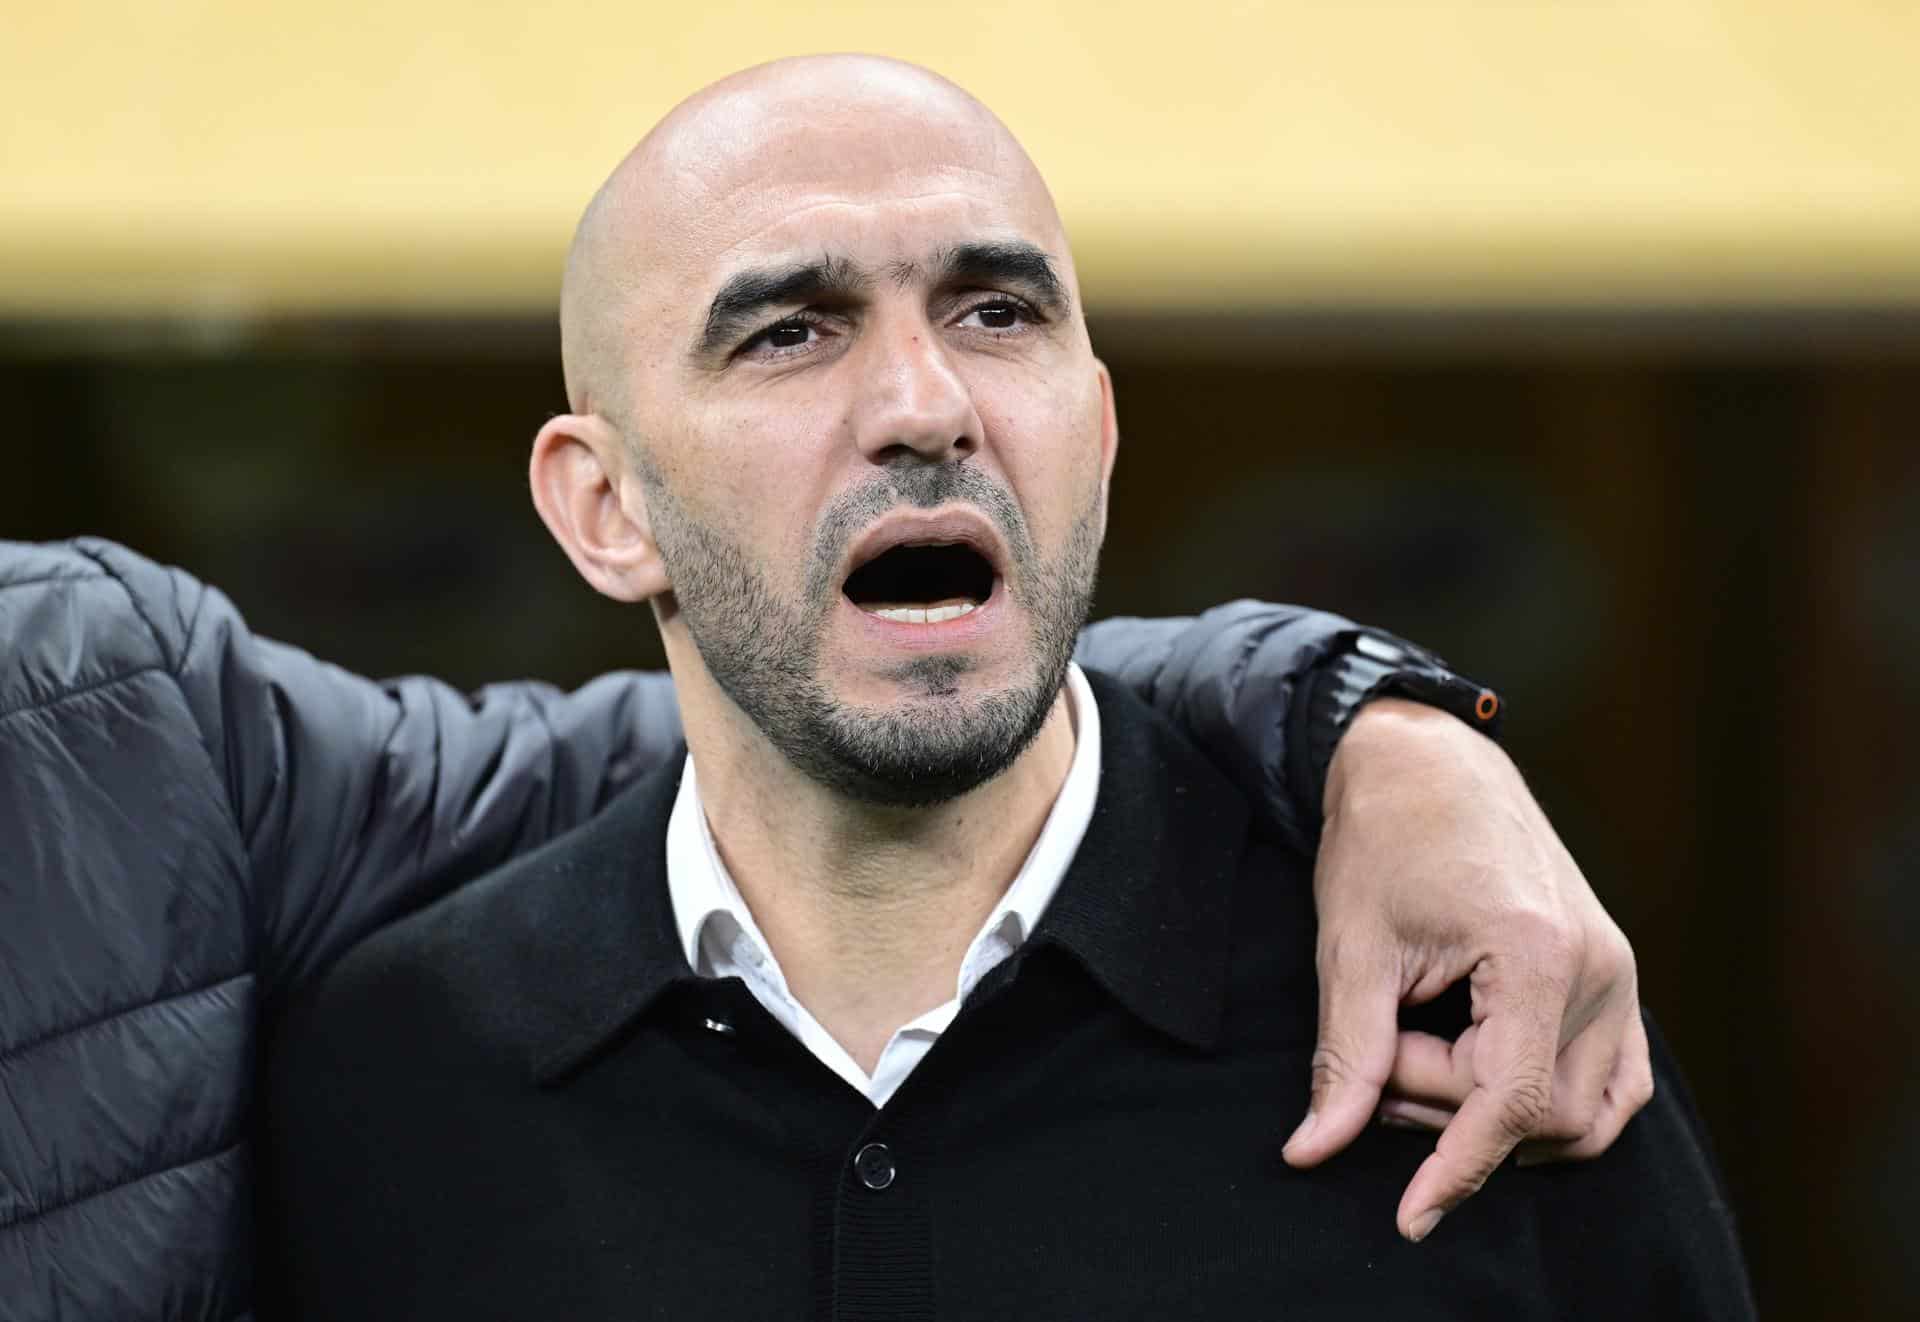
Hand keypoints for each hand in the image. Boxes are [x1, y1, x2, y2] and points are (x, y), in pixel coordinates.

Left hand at [1280, 699, 1650, 1241]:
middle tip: (1378, 1052)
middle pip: (1539, 1112)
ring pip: (1585, 1111)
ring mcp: (1618, 972)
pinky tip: (1473, 1071)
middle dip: (1448, 1110)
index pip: (1513, 1103)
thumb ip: (1344, 1059)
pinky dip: (1550, 1099)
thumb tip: (1312, 1150)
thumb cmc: (1384, 838)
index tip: (1410, 1216)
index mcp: (1538, 953)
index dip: (1458, 1170)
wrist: (1427, 761)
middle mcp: (1599, 967)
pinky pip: (1613, 1080)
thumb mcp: (1350, 948)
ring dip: (1495, 1110)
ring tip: (1416, 1048)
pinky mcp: (1615, 974)